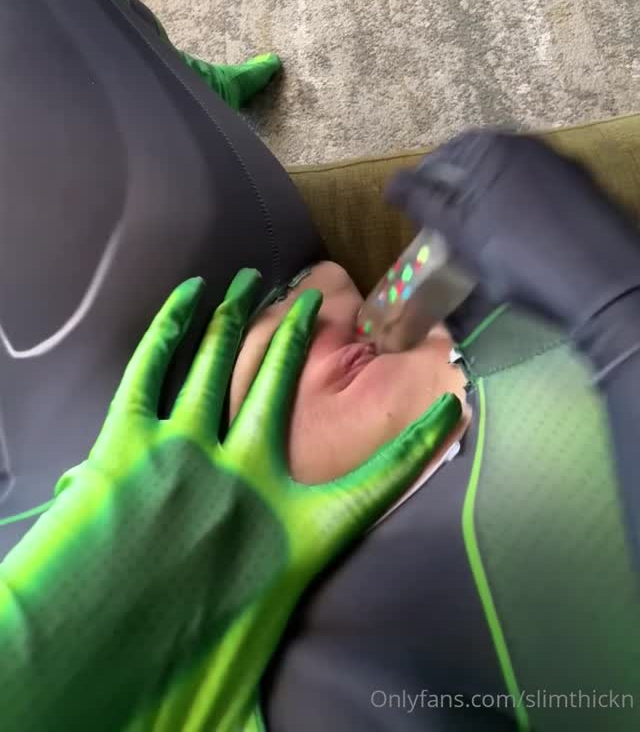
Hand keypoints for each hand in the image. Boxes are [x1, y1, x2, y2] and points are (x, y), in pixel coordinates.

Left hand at [0, 269, 459, 731]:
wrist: (87, 678)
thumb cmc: (181, 680)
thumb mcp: (263, 669)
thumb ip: (302, 656)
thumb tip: (347, 672)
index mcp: (293, 534)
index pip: (382, 480)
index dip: (422, 441)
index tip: (453, 403)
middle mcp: (248, 479)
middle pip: (286, 382)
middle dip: (301, 332)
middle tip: (312, 296)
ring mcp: (186, 453)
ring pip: (220, 359)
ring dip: (237, 311)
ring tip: (246, 277)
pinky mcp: (128, 444)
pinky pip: (152, 368)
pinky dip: (170, 325)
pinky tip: (185, 296)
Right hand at [386, 129, 639, 336]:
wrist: (602, 282)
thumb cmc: (517, 254)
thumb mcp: (459, 232)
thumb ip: (422, 202)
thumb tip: (390, 182)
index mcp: (492, 146)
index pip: (442, 156)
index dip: (425, 189)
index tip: (420, 220)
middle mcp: (528, 144)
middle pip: (478, 167)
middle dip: (460, 197)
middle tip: (449, 234)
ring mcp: (562, 165)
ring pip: (510, 182)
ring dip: (491, 207)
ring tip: (485, 243)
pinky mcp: (585, 190)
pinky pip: (540, 195)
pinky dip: (523, 214)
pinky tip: (525, 245)